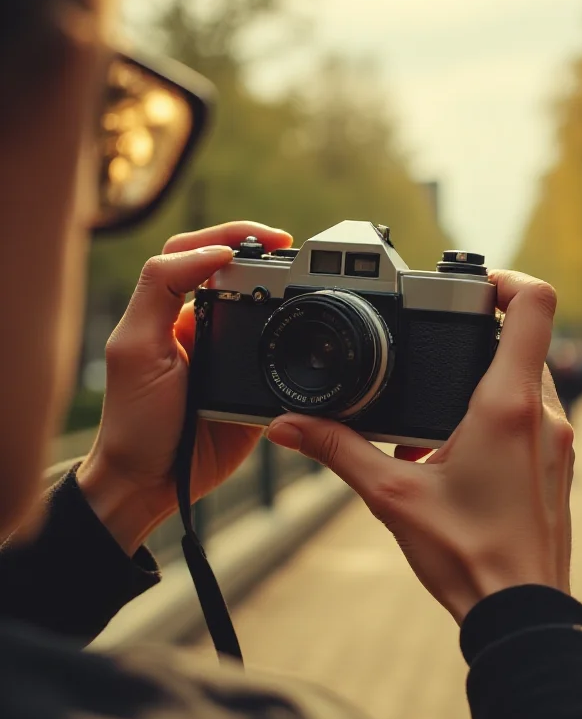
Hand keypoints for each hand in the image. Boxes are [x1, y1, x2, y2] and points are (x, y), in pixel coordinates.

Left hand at [77, 222, 292, 554]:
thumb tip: (214, 254)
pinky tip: (311, 336)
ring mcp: (233, 357)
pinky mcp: (256, 387)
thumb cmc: (133, 418)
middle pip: (241, 277)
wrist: (151, 482)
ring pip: (266, 314)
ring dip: (289, 296)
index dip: (235, 235)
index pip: (201, 254)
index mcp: (174, 310)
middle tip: (301, 257)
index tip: (272, 237)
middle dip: (272, 259)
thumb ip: (160, 290)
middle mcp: (205, 327)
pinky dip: (298, 343)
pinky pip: (283, 358)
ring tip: (311, 286)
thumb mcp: (134, 347)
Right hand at [266, 271, 573, 622]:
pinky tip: (456, 449)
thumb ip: (336, 449)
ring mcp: (557, 439)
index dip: (505, 278)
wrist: (521, 612)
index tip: (470, 285)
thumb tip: (288, 425)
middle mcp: (543, 413)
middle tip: (434, 347)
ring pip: (527, 377)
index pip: (534, 305)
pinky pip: (532, 414)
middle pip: (523, 338)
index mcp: (507, 405)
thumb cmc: (468, 555)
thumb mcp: (391, 495)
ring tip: (438, 409)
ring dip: (485, 379)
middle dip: (477, 336)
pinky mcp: (557, 462)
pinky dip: (497, 413)